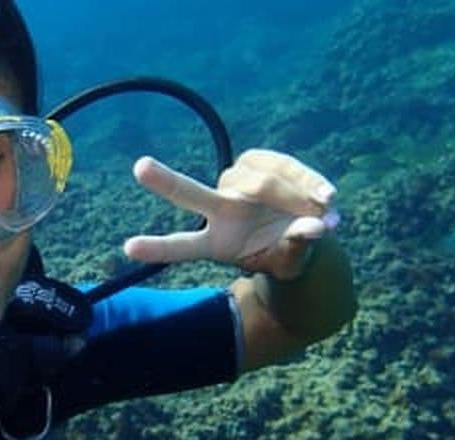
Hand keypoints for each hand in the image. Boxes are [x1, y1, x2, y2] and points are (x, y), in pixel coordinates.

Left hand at [124, 149, 338, 279]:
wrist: (306, 230)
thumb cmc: (288, 252)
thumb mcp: (292, 261)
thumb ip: (297, 247)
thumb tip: (313, 229)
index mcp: (216, 243)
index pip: (182, 246)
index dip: (158, 248)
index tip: (128, 248)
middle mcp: (218, 210)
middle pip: (190, 194)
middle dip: (166, 182)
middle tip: (140, 167)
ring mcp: (235, 184)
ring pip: (259, 183)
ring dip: (296, 199)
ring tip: (326, 212)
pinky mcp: (257, 164)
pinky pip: (282, 167)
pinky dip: (307, 182)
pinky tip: (327, 196)